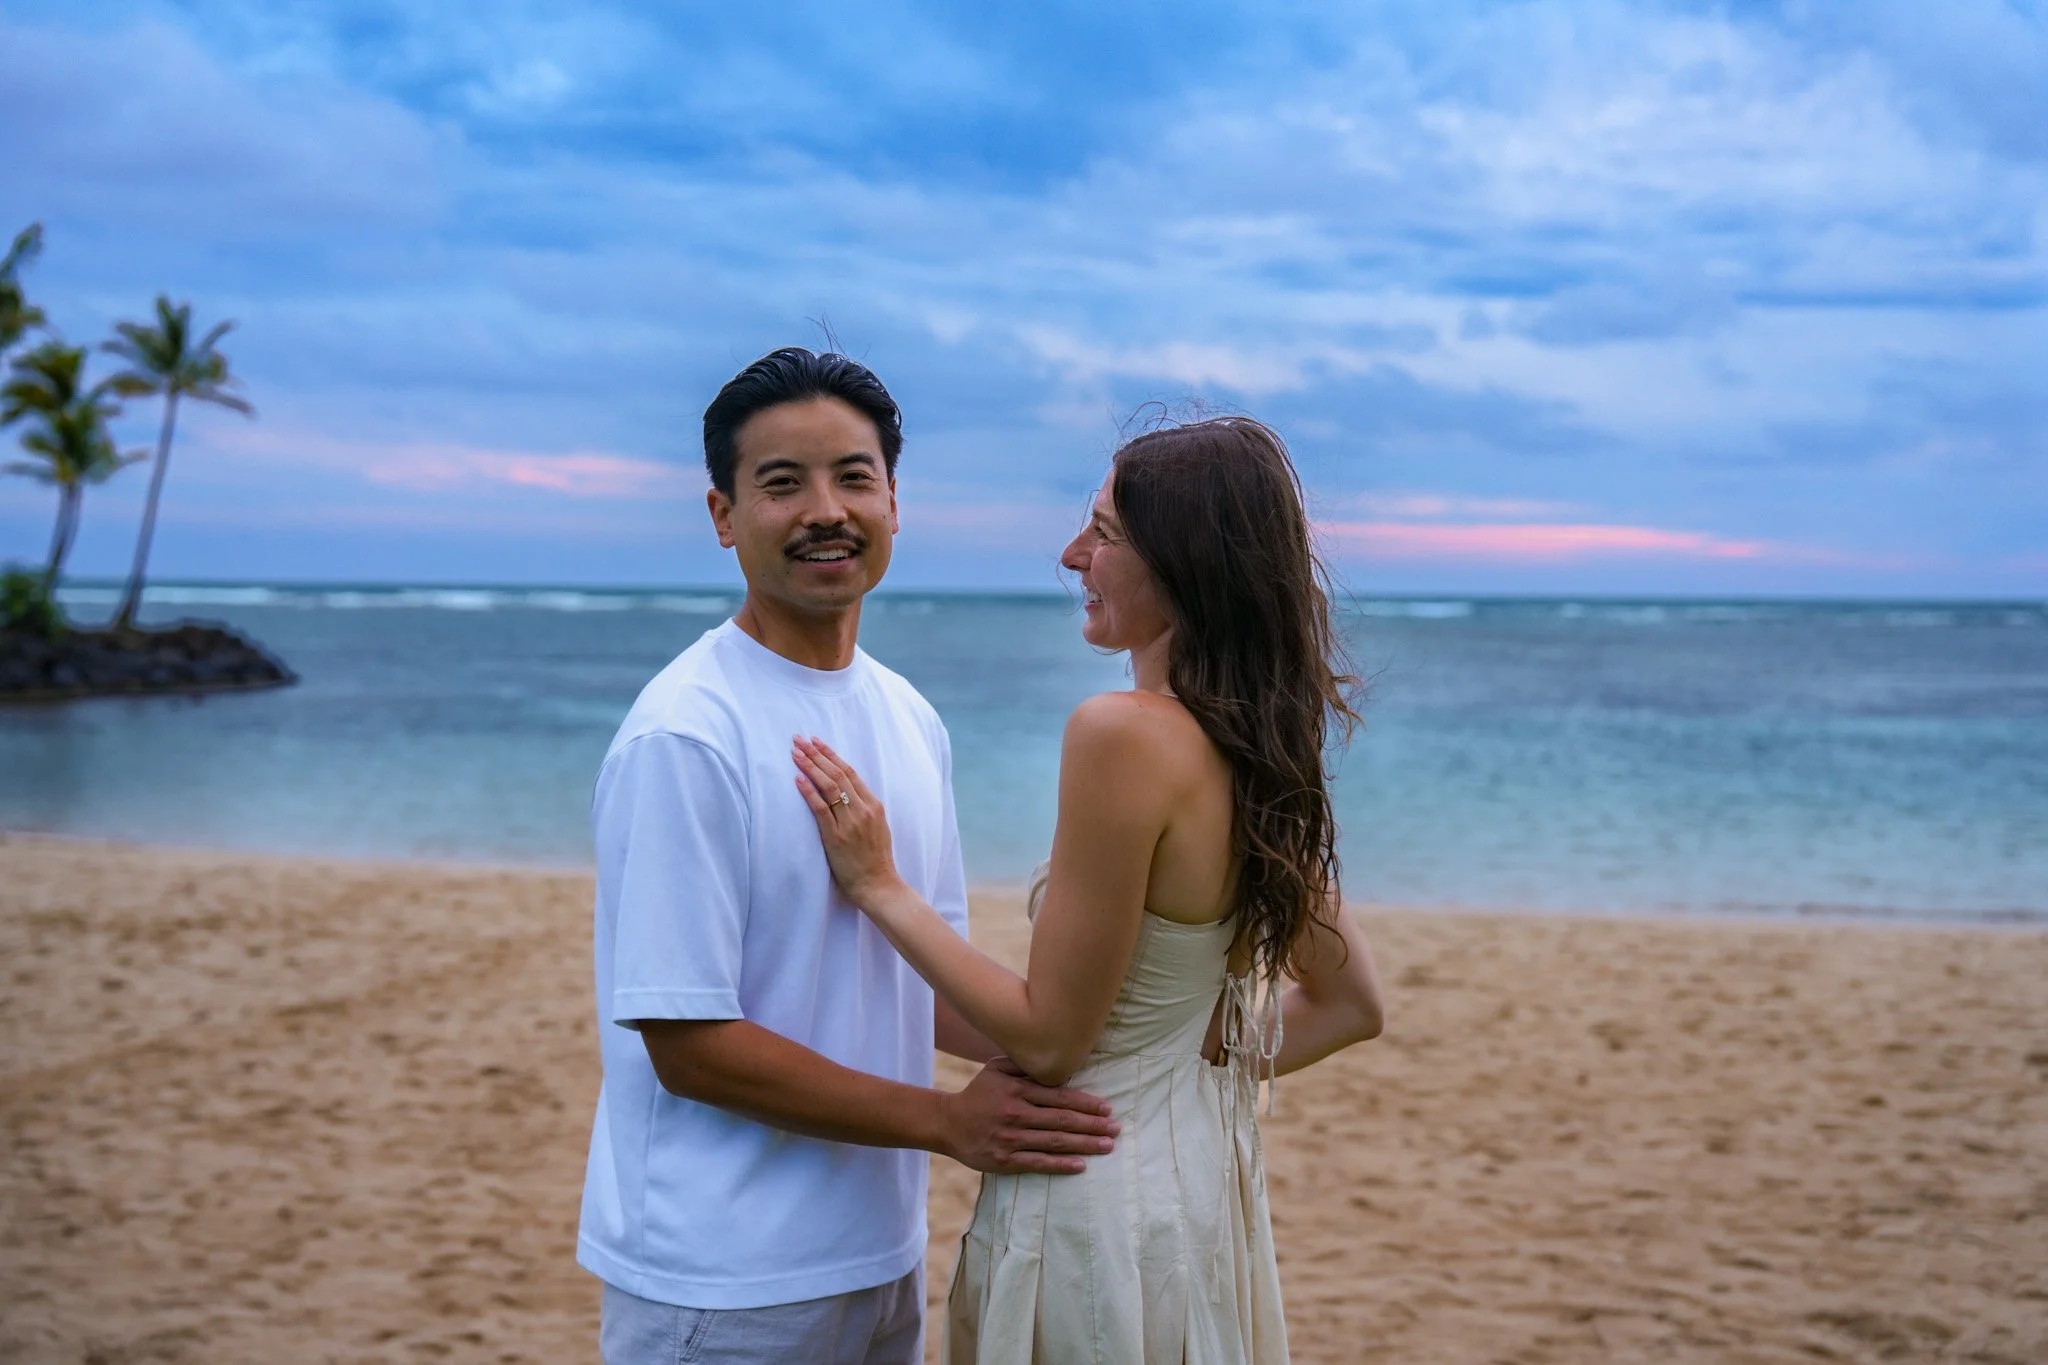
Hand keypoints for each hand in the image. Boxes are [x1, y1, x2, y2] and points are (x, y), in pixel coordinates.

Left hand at [792, 736, 900, 906]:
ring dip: (811, 767)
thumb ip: (865, 810)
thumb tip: (848, 794)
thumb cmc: (876, 860)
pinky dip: (809, 792)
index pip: (850, 772)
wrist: (879, 885)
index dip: (832, 755)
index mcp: (874, 805)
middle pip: (838, 774)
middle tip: (800, 739)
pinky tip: (797, 779)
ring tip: (796, 753)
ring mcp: (850, 823)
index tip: (817, 741)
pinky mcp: (837, 837)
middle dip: (817, 754)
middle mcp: (863, 810)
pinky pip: (821, 809)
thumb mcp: (878, 828)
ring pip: (829, 787)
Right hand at [937, 1058, 1118, 1174]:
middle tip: (1116, 1128)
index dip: (1086, 1103)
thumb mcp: (996, 1070)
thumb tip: (1053, 1059)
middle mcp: (1017, 1113)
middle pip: (1062, 1120)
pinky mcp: (1006, 1160)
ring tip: (1107, 1145)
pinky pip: (1039, 1163)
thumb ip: (1023, 1064)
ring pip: (1055, 1142)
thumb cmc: (978, 1094)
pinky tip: (1081, 1165)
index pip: (1059, 1097)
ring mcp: (1011, 1139)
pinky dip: (1061, 1164)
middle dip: (1093, 1125)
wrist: (948, 1124)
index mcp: (1017, 1090)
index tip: (1107, 1108)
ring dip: (1085, 1144)